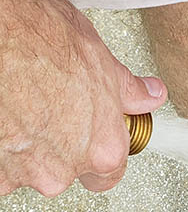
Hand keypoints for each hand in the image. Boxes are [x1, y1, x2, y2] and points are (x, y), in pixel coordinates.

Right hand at [0, 0, 167, 196]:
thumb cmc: (38, 37)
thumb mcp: (99, 59)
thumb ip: (128, 91)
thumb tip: (149, 95)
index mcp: (102, 149)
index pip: (110, 173)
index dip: (102, 152)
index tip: (96, 137)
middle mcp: (64, 169)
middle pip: (69, 171)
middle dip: (63, 145)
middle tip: (54, 109)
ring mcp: (23, 172)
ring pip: (31, 167)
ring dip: (29, 144)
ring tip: (24, 105)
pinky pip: (2, 165)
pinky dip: (2, 144)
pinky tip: (6, 114)